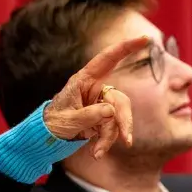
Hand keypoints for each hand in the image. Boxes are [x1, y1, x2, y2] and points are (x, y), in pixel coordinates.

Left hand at [43, 35, 150, 159]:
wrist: (45, 138)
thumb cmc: (52, 123)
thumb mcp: (68, 120)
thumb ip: (89, 115)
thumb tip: (111, 111)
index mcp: (84, 80)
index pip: (107, 59)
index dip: (126, 48)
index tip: (145, 39)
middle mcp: (95, 89)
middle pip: (120, 100)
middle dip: (124, 121)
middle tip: (126, 140)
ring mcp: (100, 104)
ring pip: (118, 118)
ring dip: (110, 137)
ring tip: (96, 153)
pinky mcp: (102, 118)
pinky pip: (112, 128)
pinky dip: (105, 141)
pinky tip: (95, 153)